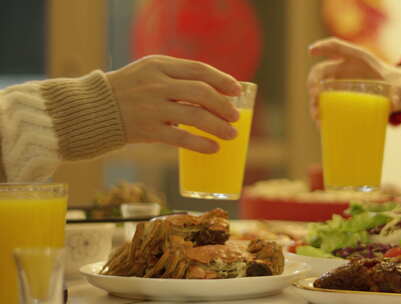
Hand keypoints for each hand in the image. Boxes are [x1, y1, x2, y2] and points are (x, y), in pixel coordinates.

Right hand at [106, 55, 241, 153]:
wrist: (93, 109)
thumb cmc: (129, 90)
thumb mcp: (149, 72)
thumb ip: (177, 76)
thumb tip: (217, 92)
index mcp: (159, 66)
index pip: (198, 69)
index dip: (222, 80)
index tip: (237, 90)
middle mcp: (157, 85)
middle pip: (201, 92)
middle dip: (223, 105)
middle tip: (235, 116)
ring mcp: (152, 108)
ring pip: (195, 116)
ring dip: (218, 126)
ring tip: (231, 134)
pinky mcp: (148, 130)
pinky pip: (181, 138)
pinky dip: (201, 144)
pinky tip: (214, 148)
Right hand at [307, 37, 400, 119]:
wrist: (395, 91)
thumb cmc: (396, 83)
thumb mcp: (399, 85)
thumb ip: (398, 91)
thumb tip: (393, 102)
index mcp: (358, 59)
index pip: (336, 47)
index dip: (322, 46)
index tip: (310, 51)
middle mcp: (344, 69)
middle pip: (321, 70)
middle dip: (313, 81)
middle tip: (314, 95)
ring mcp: (339, 83)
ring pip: (318, 88)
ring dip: (314, 101)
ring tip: (317, 115)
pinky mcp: (339, 97)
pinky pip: (325, 102)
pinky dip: (321, 112)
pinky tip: (322, 123)